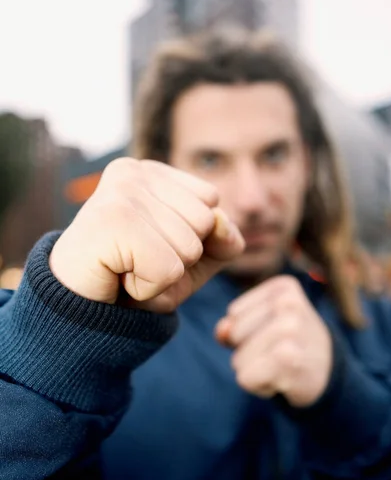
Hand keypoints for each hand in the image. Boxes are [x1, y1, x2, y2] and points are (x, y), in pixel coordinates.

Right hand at [50, 158, 243, 312]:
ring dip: (162, 276)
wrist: (77, 307)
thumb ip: (222, 240)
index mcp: (152, 172)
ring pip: (190, 248)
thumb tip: (224, 225)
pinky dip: (148, 289)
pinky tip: (117, 277)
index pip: (210, 200)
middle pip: (204, 223)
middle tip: (134, 261)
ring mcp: (121, 192)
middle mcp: (134, 172)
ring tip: (125, 269)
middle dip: (178, 258)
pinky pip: (168, 270)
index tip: (147, 245)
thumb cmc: (133, 277)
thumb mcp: (191, 260)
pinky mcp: (112, 221)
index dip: (190, 238)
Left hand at [215, 276, 332, 406]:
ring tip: (283, 366)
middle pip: (234, 335)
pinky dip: (259, 387)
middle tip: (281, 354)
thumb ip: (234, 324)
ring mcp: (289, 328)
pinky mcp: (287, 357)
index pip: (234, 314)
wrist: (329, 376)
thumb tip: (223, 331)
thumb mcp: (264, 326)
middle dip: (249, 352)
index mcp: (283, 287)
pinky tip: (283, 380)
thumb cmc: (291, 346)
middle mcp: (288, 303)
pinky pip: (245, 378)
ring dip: (255, 371)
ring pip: (238, 359)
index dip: (247, 333)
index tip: (277, 337)